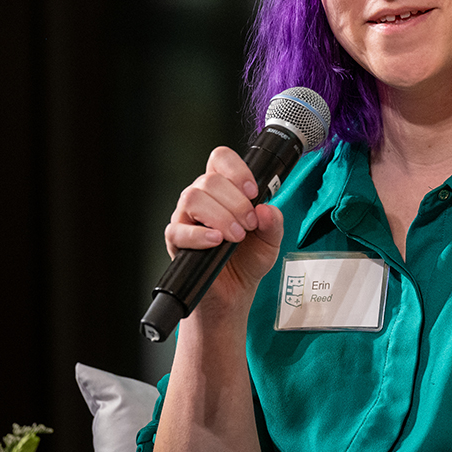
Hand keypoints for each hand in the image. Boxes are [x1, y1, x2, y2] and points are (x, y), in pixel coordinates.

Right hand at [164, 146, 284, 312]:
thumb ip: (274, 223)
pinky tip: (216, 241)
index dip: (237, 170)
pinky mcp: (176, 241)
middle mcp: (202, 198)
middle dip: (236, 202)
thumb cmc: (248, 260)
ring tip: (236, 235)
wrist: (235, 291)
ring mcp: (186, 218)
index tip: (253, 191)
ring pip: (192, 198)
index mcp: (223, 190)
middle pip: (209, 179)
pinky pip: (178, 230)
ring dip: (220, 216)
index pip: (220, 159)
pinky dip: (199, 234)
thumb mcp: (271, 240)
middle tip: (250, 223)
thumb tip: (267, 209)